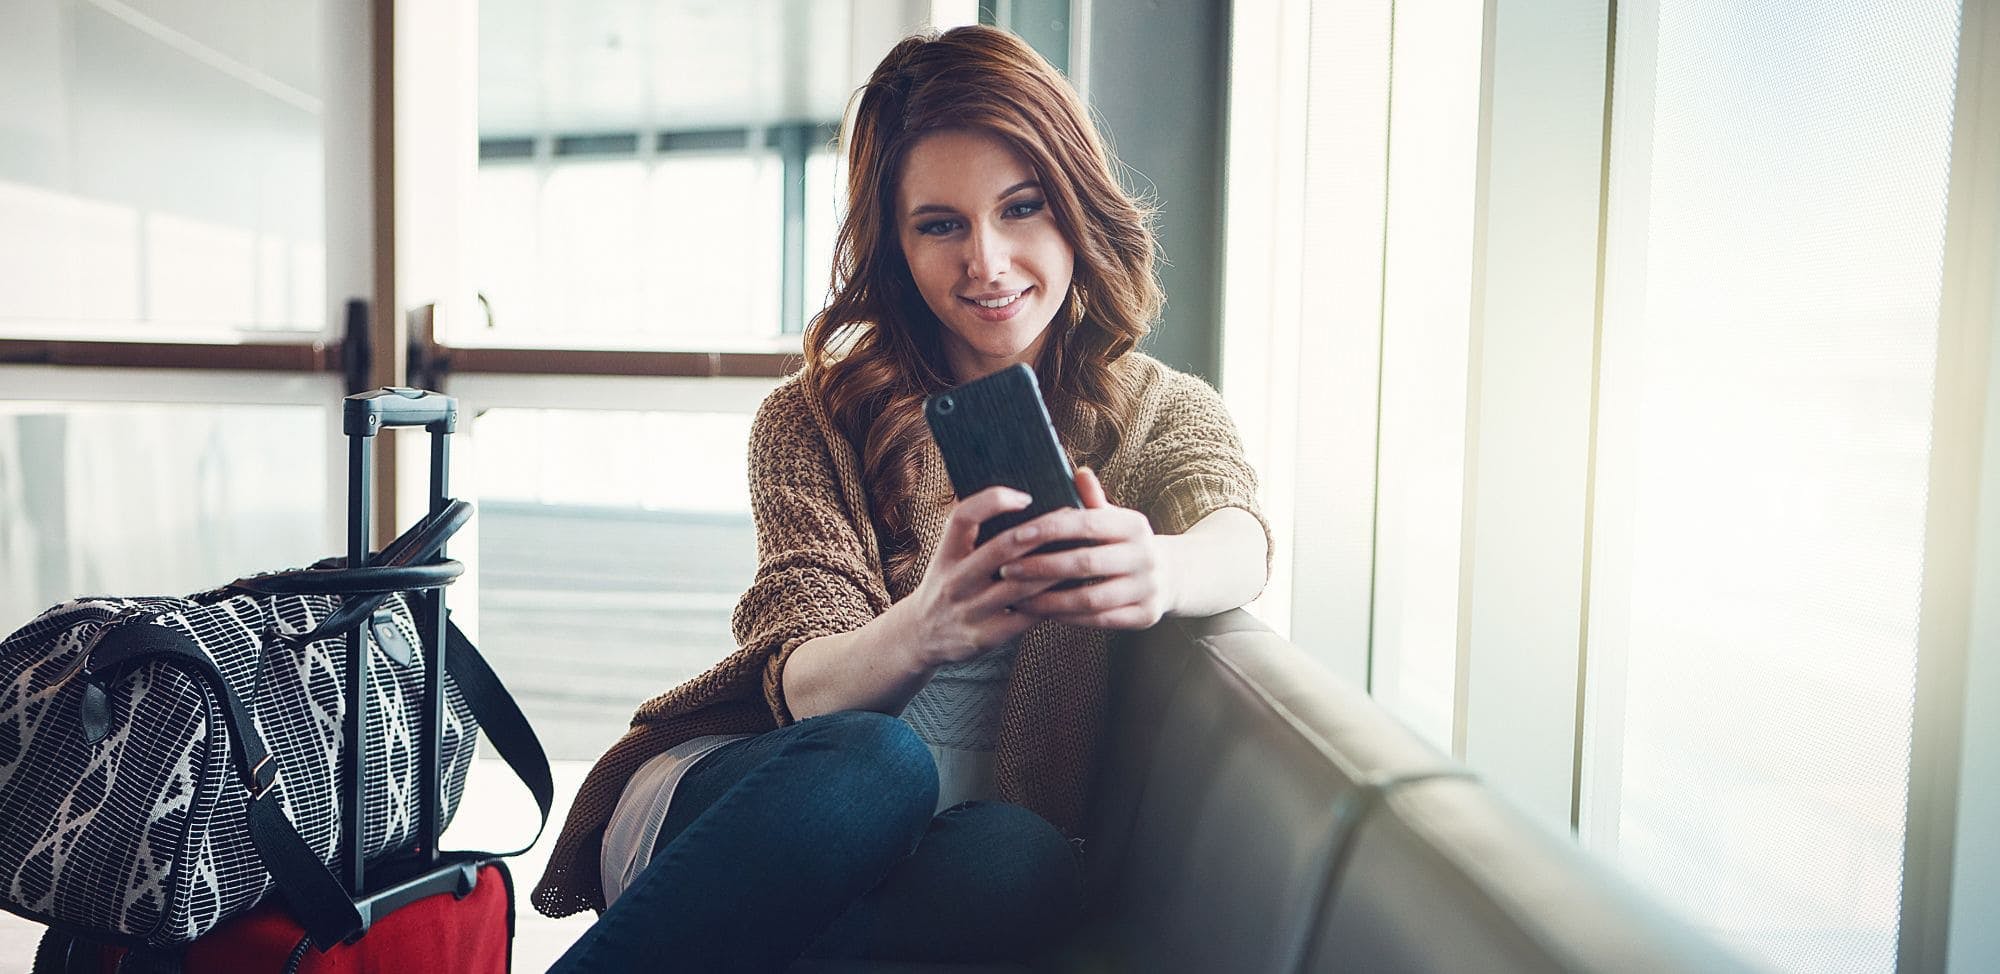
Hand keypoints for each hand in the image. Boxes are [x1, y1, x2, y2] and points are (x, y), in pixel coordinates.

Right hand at [902, 485, 1068, 666]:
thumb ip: (973, 532)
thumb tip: (1019, 499)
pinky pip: (1026, 617)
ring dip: (1054, 567)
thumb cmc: (949, 585)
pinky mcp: (985, 636)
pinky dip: (1050, 602)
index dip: (993, 501)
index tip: (1025, 497)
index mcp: (946, 554)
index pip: (963, 517)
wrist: (923, 635)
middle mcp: (955, 580)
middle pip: (1000, 549)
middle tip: (1071, 518)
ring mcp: (970, 610)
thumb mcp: (948, 556)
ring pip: (1021, 585)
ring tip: (1080, 551)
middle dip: (1041, 531)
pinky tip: (1070, 591)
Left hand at [1000, 468, 1174, 629]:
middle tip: (1006, 570)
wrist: (1172, 576)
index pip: (1086, 523)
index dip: (1049, 529)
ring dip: (1048, 600)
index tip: (1014, 536)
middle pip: (1085, 563)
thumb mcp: (1115, 518)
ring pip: (1089, 599)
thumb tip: (1078, 471)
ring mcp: (1148, 589)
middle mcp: (1145, 556)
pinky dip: (1067, 618)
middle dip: (1040, 567)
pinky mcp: (1145, 616)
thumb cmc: (1126, 543)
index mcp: (1134, 525)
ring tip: (1016, 598)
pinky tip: (1041, 613)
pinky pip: (1098, 621)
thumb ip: (1093, 500)